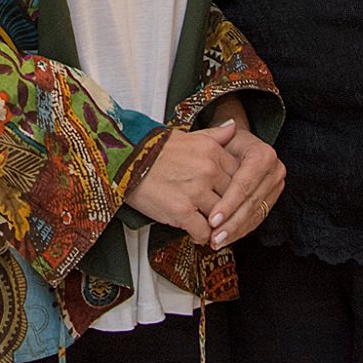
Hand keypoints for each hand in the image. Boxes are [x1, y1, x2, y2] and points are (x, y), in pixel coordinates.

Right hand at [124, 124, 240, 244]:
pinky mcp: (181, 211)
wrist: (123, 160)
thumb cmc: (153, 149)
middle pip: (232, 198)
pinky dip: (200, 236)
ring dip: (214, 224)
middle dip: (226, 208)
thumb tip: (234, 126)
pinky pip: (203, 232)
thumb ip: (215, 135)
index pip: (239, 176)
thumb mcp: (187, 136)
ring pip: (220, 217)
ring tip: (207, 225)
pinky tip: (194, 232)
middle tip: (218, 214)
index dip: (233, 189)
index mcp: (212, 151)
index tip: (226, 195)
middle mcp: (207, 170)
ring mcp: (195, 191)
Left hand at [204, 124, 284, 247]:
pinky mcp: (273, 198)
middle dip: (231, 223)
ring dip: (236, 231)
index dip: (228, 204)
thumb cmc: (222, 143)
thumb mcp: (217, 139)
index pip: (244, 184)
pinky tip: (227, 238)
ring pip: (256, 213)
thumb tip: (229, 126)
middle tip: (213, 238)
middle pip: (251, 202)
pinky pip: (258, 218)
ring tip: (217, 242)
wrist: (237, 147)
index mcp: (263, 154)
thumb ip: (218, 135)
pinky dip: (242, 230)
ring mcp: (276, 186)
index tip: (211, 220)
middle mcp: (275, 170)